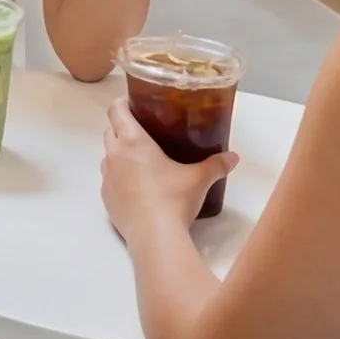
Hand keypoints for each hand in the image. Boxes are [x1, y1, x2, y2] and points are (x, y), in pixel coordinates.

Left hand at [102, 94, 232, 239]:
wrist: (154, 236)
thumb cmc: (174, 198)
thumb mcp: (199, 179)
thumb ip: (216, 165)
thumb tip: (234, 157)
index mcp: (132, 141)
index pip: (116, 110)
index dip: (122, 103)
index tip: (133, 102)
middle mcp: (114, 155)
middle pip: (110, 131)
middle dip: (122, 127)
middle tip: (144, 131)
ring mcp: (106, 178)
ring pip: (107, 155)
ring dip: (119, 153)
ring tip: (140, 160)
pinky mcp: (105, 199)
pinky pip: (108, 180)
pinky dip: (118, 177)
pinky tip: (136, 187)